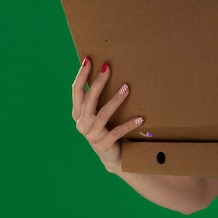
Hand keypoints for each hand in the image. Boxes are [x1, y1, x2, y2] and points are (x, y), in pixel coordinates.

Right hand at [72, 57, 143, 172]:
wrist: (113, 158)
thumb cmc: (107, 129)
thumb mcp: (99, 114)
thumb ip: (99, 99)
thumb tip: (107, 70)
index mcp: (78, 113)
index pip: (77, 91)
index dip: (81, 75)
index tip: (88, 59)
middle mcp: (82, 124)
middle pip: (89, 100)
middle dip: (97, 82)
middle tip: (108, 67)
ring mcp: (92, 136)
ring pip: (103, 114)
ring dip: (115, 100)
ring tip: (127, 88)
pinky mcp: (103, 145)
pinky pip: (117, 132)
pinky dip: (129, 124)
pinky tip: (141, 118)